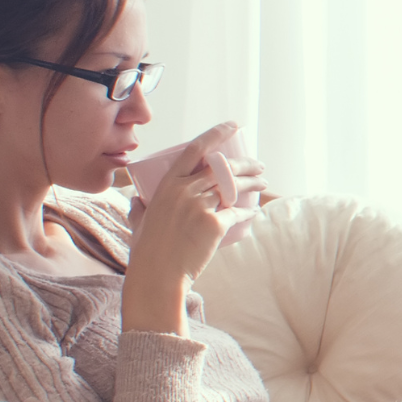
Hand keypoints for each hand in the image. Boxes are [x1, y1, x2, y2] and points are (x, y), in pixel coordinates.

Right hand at [120, 122, 268, 333]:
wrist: (157, 276)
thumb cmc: (147, 251)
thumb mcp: (138, 221)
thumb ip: (139, 208)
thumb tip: (138, 200)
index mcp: (167, 185)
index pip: (196, 149)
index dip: (217, 134)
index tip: (233, 126)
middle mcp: (185, 191)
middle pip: (222, 168)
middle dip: (245, 164)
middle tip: (258, 166)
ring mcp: (200, 207)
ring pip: (234, 188)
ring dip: (253, 183)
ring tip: (263, 182)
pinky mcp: (214, 225)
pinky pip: (238, 213)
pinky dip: (248, 211)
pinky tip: (255, 211)